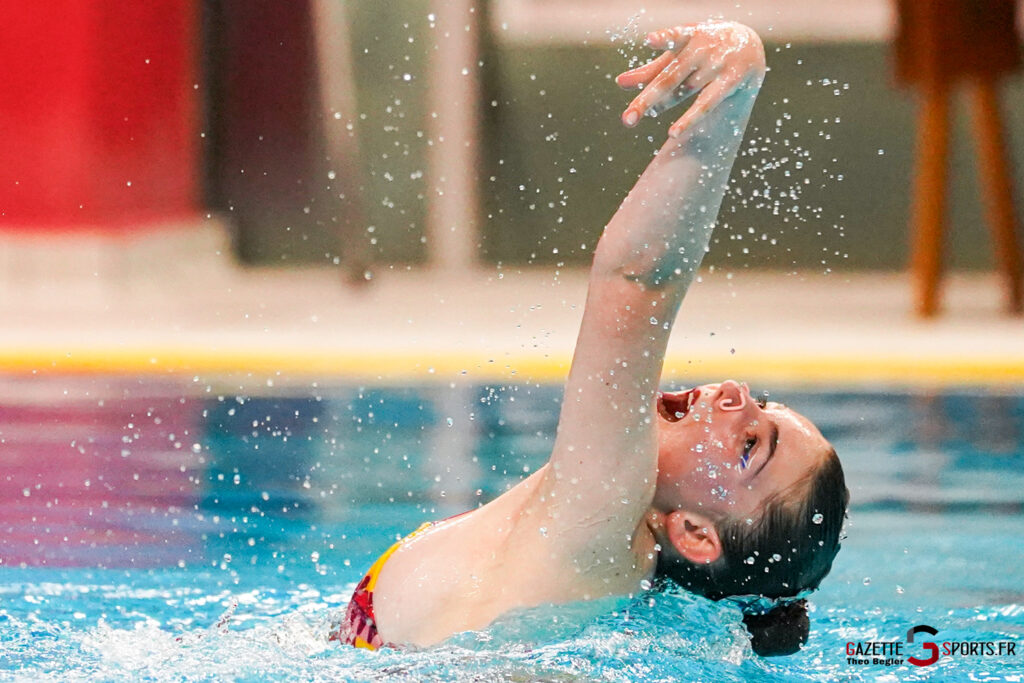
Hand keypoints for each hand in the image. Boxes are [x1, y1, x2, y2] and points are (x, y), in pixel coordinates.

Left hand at [616, 21, 765, 137]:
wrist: (748, 44)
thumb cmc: (703, 48)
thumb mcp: (678, 54)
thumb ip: (651, 70)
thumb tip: (619, 83)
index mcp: (689, 36)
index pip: (675, 37)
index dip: (664, 38)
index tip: (650, 40)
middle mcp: (703, 49)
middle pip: (669, 78)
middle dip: (646, 99)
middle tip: (627, 119)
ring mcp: (718, 65)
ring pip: (685, 91)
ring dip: (663, 106)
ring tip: (639, 121)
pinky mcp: (732, 81)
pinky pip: (707, 103)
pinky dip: (690, 118)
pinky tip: (672, 132)